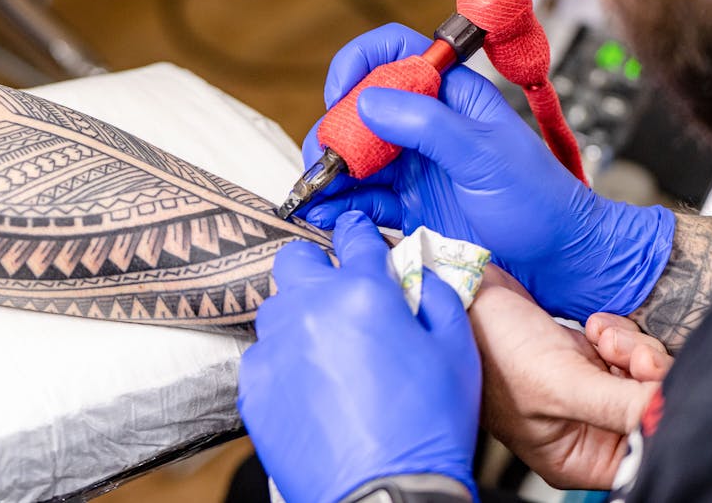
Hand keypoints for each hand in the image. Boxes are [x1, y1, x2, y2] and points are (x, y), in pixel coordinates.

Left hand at [238, 211, 479, 502]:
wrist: (384, 497)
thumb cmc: (428, 429)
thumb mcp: (456, 352)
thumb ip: (435, 297)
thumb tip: (417, 276)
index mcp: (363, 293)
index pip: (353, 236)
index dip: (359, 234)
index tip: (359, 239)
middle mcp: (309, 309)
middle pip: (295, 259)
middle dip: (317, 268)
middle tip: (340, 297)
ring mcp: (275, 348)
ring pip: (277, 309)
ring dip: (300, 317)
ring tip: (330, 353)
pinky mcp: (254, 386)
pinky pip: (264, 357)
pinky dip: (284, 363)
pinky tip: (313, 389)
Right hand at [303, 23, 674, 320]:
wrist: (559, 261)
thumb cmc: (540, 201)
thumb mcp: (484, 155)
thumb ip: (427, 124)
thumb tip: (368, 101)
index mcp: (450, 95)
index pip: (395, 53)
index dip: (360, 63)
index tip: (341, 93)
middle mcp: (426, 125)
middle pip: (362, 107)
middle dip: (336, 128)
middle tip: (326, 157)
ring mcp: (415, 165)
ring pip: (356, 155)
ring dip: (331, 170)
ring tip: (316, 190)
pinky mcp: (408, 205)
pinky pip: (364, 197)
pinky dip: (341, 203)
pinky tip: (326, 212)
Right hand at [469, 265, 659, 489]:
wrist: (467, 293)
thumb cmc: (491, 347)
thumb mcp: (560, 383)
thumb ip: (620, 405)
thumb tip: (671, 414)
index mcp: (576, 455)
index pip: (642, 452)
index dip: (656, 419)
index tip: (653, 387)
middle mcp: (586, 428)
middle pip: (650, 409)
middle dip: (645, 374)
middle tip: (624, 355)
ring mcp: (589, 390)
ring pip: (644, 375)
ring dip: (630, 348)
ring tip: (598, 337)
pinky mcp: (589, 358)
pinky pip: (629, 350)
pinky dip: (618, 335)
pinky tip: (592, 329)